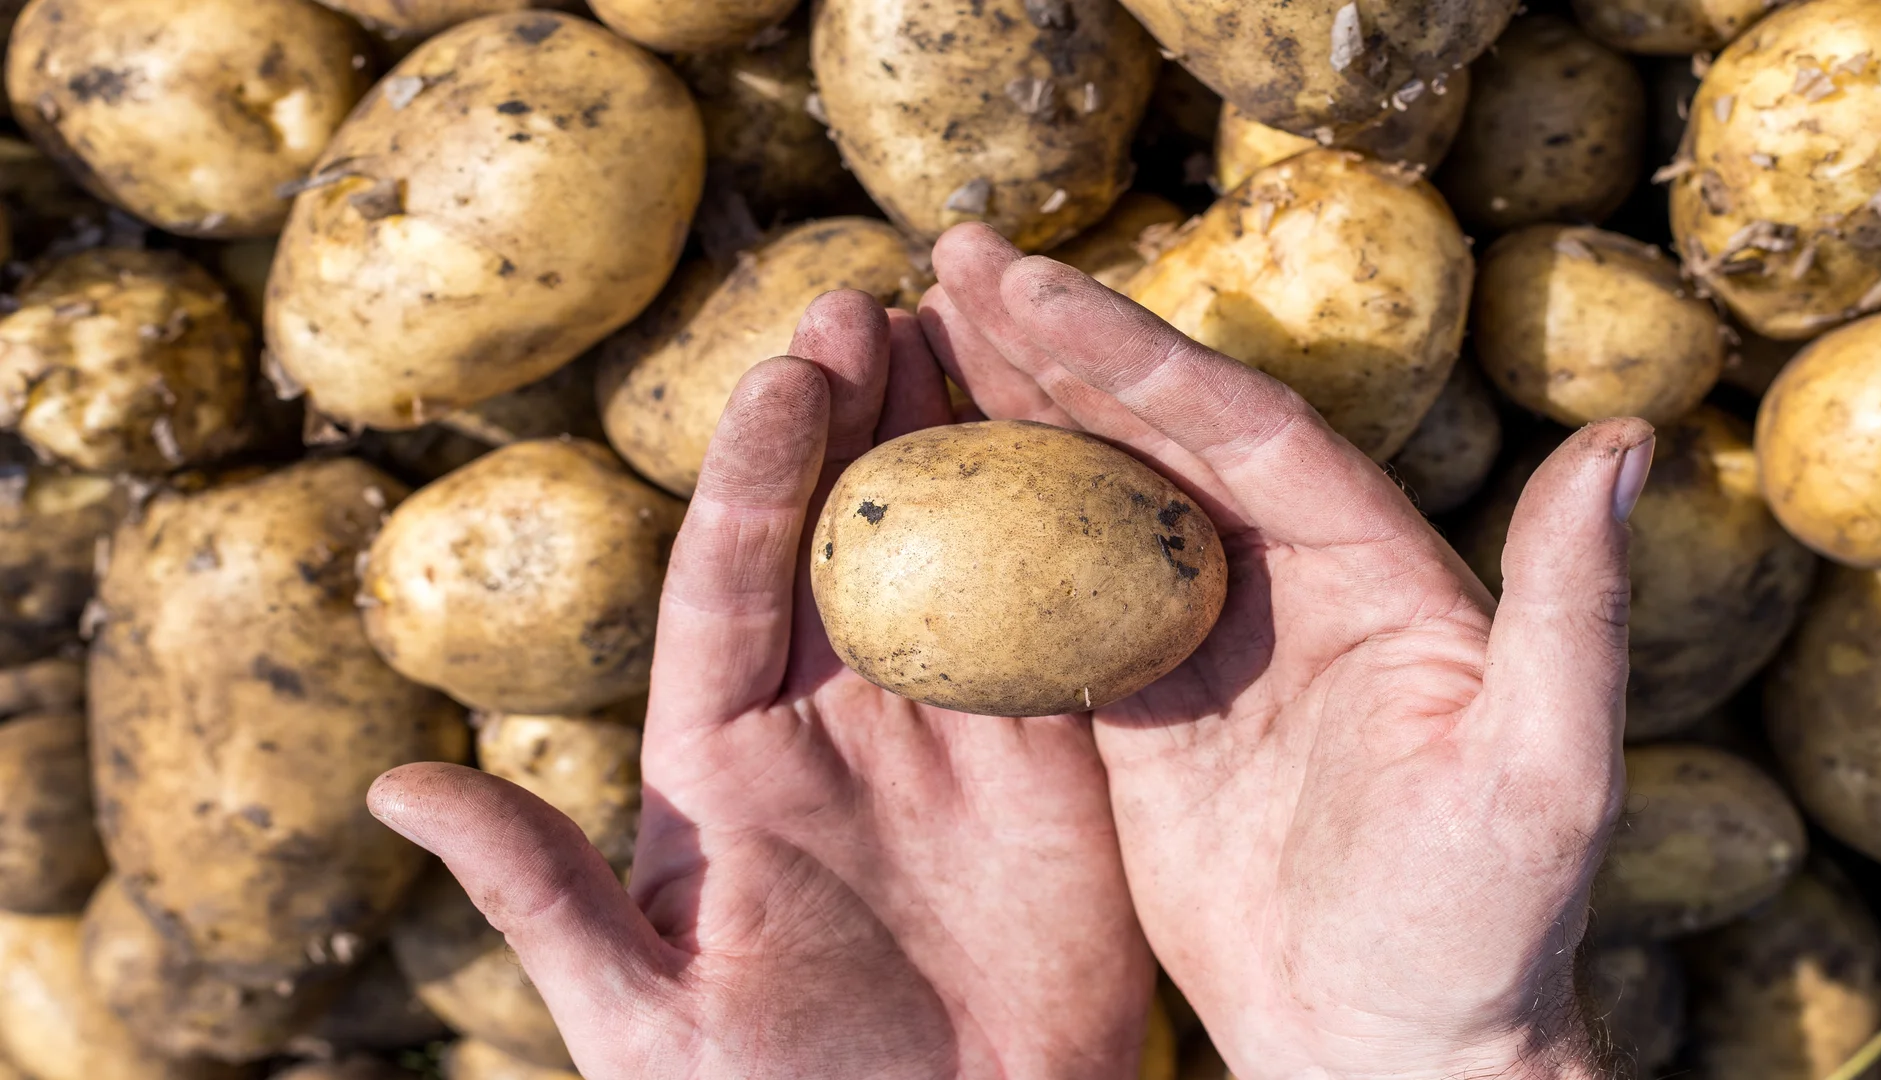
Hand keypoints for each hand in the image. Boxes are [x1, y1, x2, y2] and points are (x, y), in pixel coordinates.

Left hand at [368, 289, 1153, 1079]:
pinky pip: (1057, 635)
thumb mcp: (639, 1018)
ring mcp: (946, 735)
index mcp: (722, 760)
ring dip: (960, 446)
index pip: (733, 579)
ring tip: (977, 330)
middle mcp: (832, 722)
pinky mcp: (1049, 765)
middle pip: (841, 536)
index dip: (757, 471)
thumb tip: (390, 792)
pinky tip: (1081, 453)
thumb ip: (540, 896)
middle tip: (883, 299)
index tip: (785, 369)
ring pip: (949, 558)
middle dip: (858, 417)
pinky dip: (1069, 546)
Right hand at [921, 225, 1649, 1079]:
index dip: (1138, 352)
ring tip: (920, 333)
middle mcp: (1285, 580)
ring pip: (1097, 498)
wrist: (1387, 1052)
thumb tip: (1628, 440)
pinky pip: (1055, 601)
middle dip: (1057, 345)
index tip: (1034, 286)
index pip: (1243, 428)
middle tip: (954, 262)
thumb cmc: (1482, 931)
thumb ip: (1572, 608)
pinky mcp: (1141, 710)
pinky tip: (922, 482)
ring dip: (1014, 414)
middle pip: (1156, 435)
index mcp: (1371, 567)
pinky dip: (991, 536)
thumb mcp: (1544, 771)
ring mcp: (1205, 641)